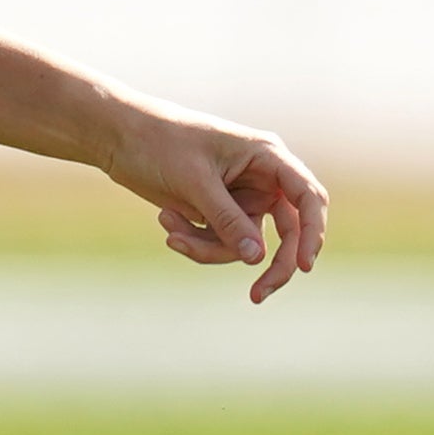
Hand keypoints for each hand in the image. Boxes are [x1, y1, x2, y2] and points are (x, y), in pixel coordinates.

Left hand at [109, 106, 328, 302]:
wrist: (120, 137)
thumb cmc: (160, 145)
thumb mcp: (194, 183)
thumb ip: (227, 220)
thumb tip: (256, 259)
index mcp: (266, 156)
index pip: (307, 197)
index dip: (313, 232)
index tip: (304, 266)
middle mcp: (262, 177)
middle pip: (288, 231)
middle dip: (271, 264)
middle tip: (257, 296)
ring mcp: (242, 197)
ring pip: (247, 243)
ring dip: (208, 247)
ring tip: (169, 230)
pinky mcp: (219, 212)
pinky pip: (221, 242)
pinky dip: (195, 241)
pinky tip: (166, 221)